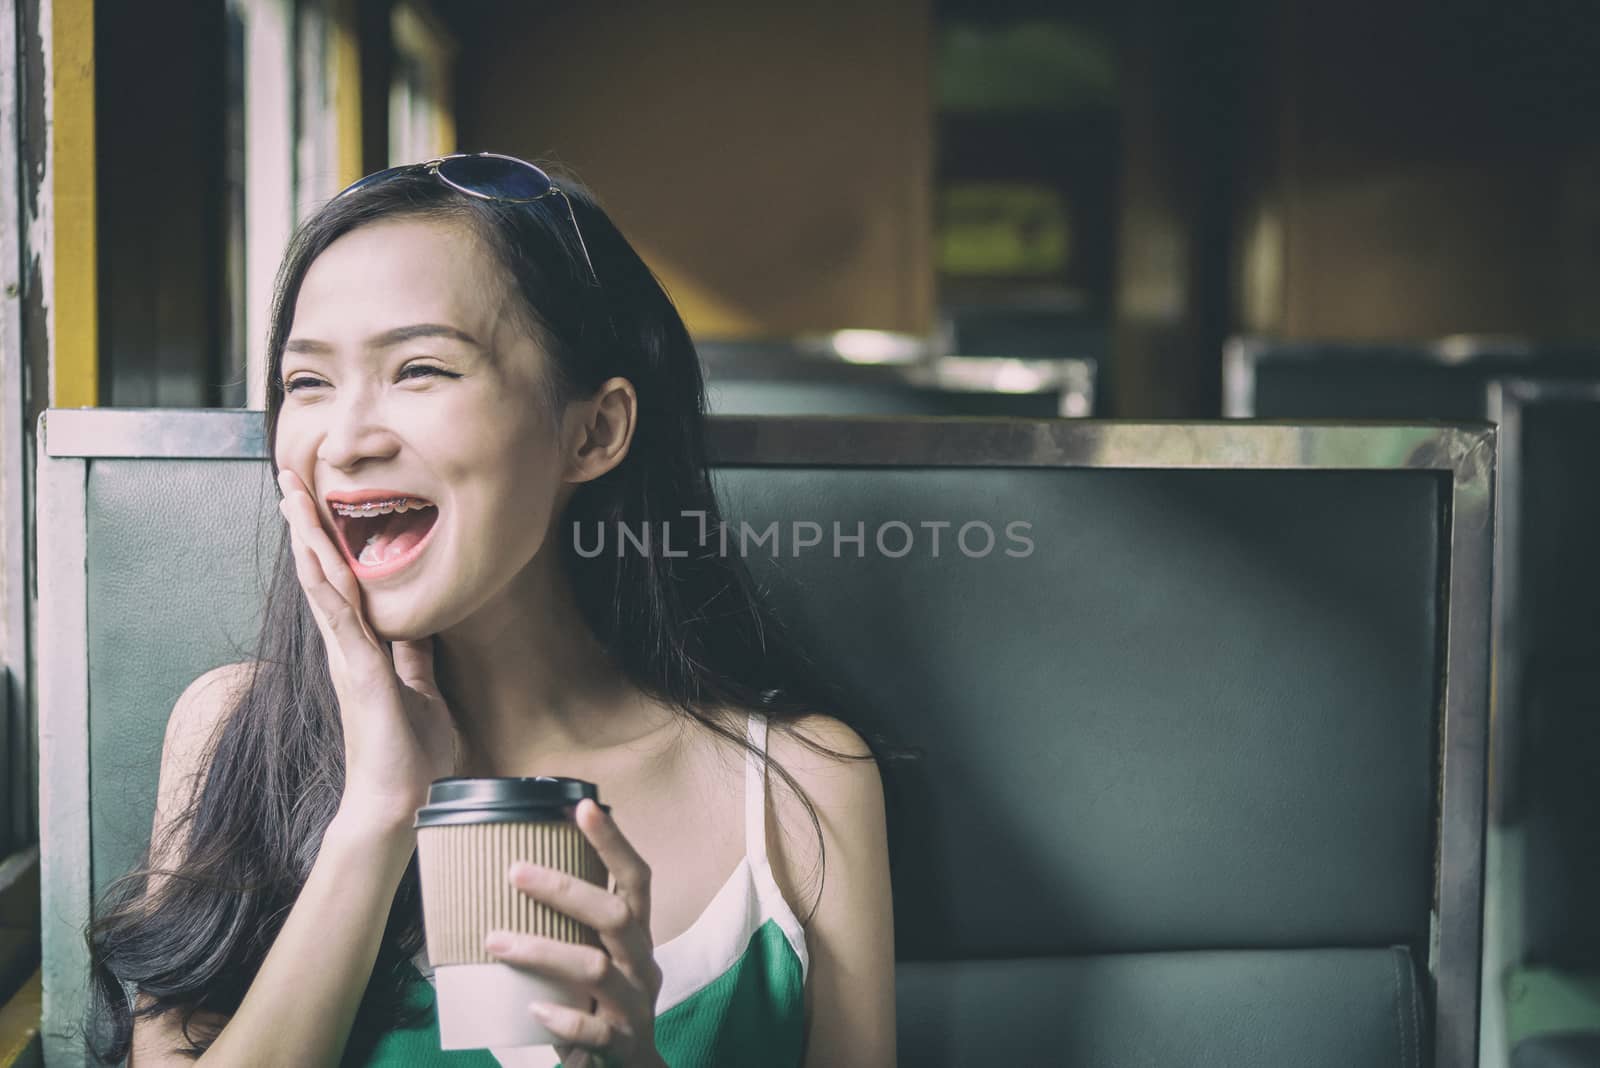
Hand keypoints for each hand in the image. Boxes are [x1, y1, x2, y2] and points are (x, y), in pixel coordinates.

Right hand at [276, 468, 463, 829]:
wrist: (402, 802)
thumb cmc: (412, 757)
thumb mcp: (421, 694)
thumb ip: (414, 661)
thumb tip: (416, 632)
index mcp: (364, 650)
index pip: (343, 583)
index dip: (328, 543)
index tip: (315, 505)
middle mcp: (348, 648)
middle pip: (323, 573)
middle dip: (307, 526)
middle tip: (289, 479)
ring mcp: (349, 658)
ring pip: (324, 586)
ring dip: (309, 540)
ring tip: (292, 497)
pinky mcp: (360, 673)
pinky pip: (340, 620)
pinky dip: (326, 585)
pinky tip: (315, 556)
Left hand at [484, 799, 666, 1067]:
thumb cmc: (601, 1005)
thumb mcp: (597, 960)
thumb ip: (570, 929)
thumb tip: (507, 880)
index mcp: (637, 939)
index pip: (635, 879)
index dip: (613, 842)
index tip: (582, 806)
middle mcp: (643, 966)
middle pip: (617, 916)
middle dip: (566, 889)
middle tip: (514, 870)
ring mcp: (635, 1007)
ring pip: (597, 969)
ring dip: (543, 950)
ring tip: (496, 941)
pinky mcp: (621, 1046)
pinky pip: (594, 1029)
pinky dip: (564, 1018)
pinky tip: (533, 1010)